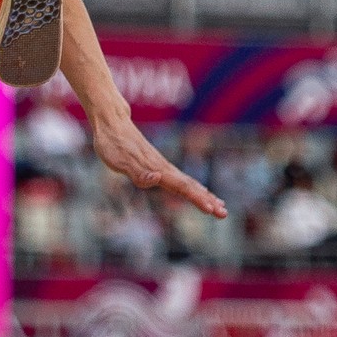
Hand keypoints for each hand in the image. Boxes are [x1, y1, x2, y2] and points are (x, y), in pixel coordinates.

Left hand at [89, 112, 227, 218]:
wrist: (112, 122)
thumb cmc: (112, 143)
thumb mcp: (118, 161)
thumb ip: (137, 172)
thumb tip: (157, 178)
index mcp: (156, 169)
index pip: (181, 187)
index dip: (196, 198)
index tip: (211, 209)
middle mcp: (163, 167)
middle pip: (190, 186)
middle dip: (208, 200)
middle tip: (224, 214)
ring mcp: (162, 165)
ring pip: (188, 182)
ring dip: (205, 195)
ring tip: (220, 206)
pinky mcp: (158, 164)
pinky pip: (181, 179)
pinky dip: (194, 187)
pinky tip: (200, 191)